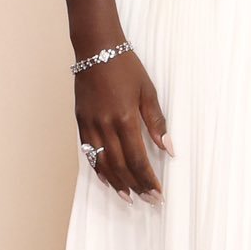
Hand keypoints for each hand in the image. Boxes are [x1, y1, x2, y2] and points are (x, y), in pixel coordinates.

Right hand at [75, 51, 171, 201]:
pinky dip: (98, 169)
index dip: (148, 179)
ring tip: (129, 197)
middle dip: (136, 186)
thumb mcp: (148, 91)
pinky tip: (108, 180)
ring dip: (116, 183)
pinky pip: (89, 152)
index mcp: (125, 118)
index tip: (158, 193)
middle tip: (148, 201)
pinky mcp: (81, 122)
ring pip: (103, 163)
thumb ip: (157, 122)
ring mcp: (90, 125)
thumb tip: (169, 148)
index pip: (138, 159)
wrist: (96, 48)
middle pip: (121, 166)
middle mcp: (105, 125)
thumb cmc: (126, 67)